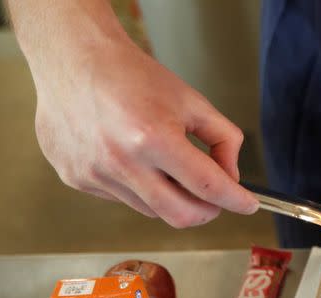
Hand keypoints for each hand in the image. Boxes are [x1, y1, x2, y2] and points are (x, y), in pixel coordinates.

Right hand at [32, 34, 257, 226]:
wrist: (72, 59)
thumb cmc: (132, 76)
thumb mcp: (192, 101)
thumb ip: (224, 139)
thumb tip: (231, 177)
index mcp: (153, 137)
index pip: (208, 186)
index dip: (235, 200)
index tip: (248, 205)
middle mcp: (121, 161)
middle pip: (182, 216)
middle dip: (207, 211)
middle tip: (214, 197)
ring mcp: (95, 174)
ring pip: (153, 210)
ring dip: (171, 197)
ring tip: (165, 163)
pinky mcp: (77, 179)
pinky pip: (124, 199)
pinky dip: (139, 188)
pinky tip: (130, 157)